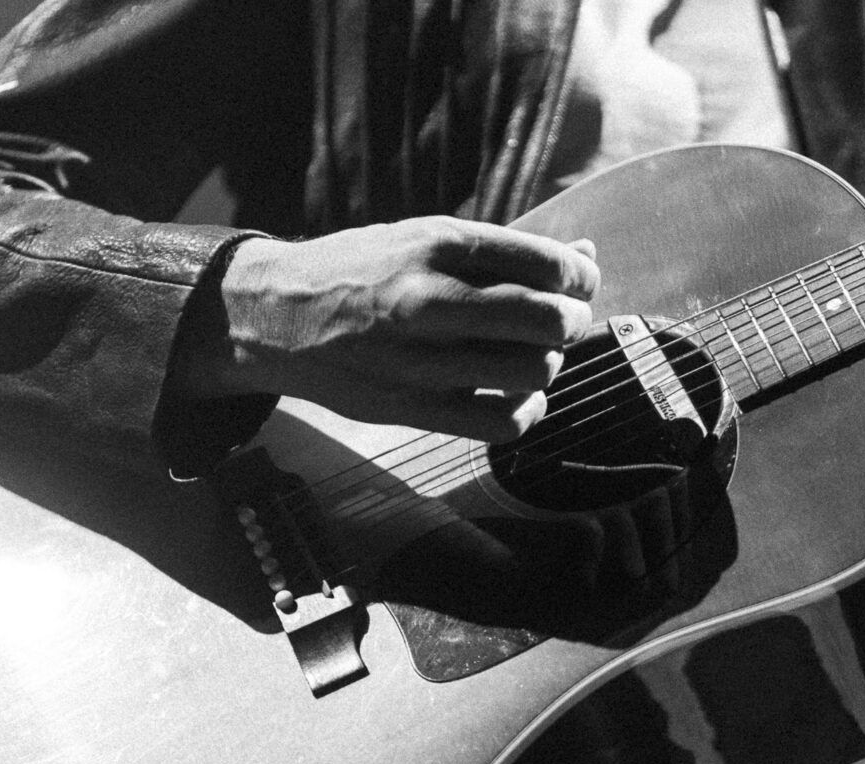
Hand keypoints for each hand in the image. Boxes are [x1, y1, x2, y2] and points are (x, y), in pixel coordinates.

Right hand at [188, 217, 598, 441]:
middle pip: (550, 320)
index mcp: (437, 245)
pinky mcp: (411, 409)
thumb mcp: (423, 238)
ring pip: (534, 373)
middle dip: (572, 320)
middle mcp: (429, 300)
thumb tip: (588, 255)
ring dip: (548, 365)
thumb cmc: (362, 271)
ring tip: (530, 355)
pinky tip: (514, 395)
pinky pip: (502, 423)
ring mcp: (419, 360)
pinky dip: (525, 411)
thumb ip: (504, 252)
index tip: (578, 283)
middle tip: (562, 321)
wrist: (276, 316)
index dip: (582, 276)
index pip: (548, 263)